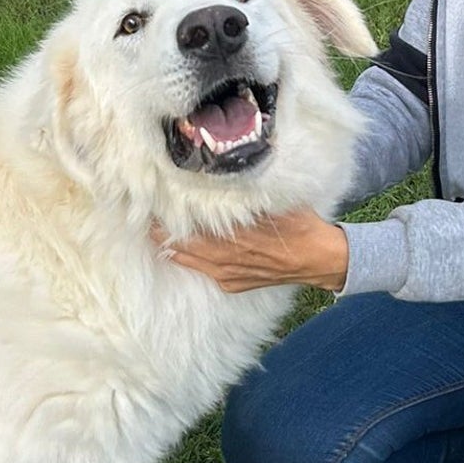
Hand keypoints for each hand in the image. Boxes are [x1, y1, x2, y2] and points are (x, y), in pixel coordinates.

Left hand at [153, 207, 348, 292]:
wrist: (319, 260)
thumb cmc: (300, 225)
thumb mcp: (276, 202)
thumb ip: (248, 194)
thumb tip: (224, 178)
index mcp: (234, 236)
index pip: (189, 227)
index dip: (168, 217)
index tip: (152, 203)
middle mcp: (226, 258)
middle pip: (180, 245)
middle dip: (161, 232)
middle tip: (144, 216)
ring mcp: (226, 274)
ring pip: (187, 260)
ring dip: (171, 246)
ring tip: (154, 232)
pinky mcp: (231, 283)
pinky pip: (202, 270)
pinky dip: (188, 258)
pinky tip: (179, 249)